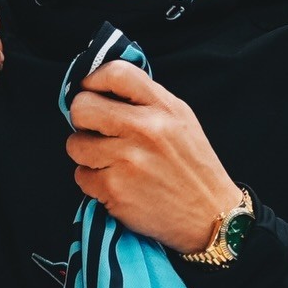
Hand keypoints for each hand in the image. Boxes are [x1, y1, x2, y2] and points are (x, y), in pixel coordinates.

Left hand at [66, 59, 241, 252]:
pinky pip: (81, 176)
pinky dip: (93, 182)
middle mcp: (144, 129)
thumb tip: (101, 89)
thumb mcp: (180, 120)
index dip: (93, 81)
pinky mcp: (115, 189)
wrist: (211, 215)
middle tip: (96, 132)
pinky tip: (117, 184)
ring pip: (75, 144)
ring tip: (110, 161)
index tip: (91, 94)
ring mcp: (128, 160)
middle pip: (82, 107)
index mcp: (162, 107)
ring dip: (86, 154)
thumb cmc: (192, 166)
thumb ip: (146, 101)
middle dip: (83, 120)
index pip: (115, 72)